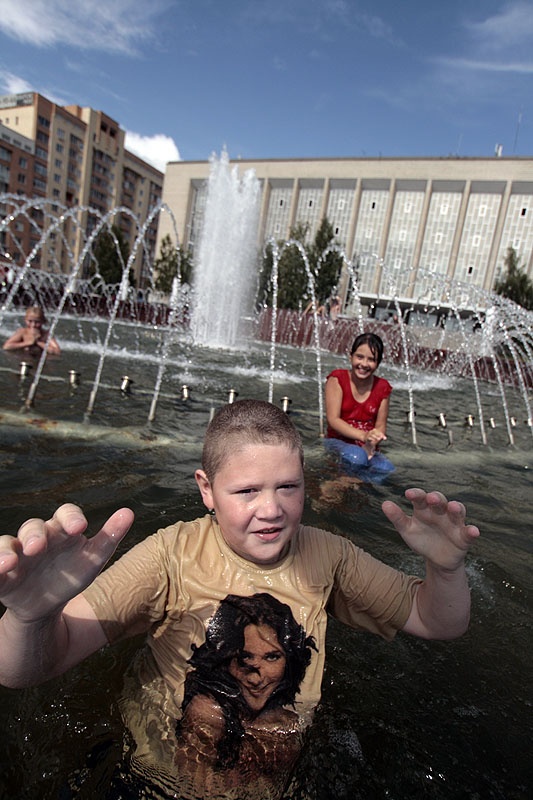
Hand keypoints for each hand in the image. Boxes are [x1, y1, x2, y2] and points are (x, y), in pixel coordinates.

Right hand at [0, 504, 133, 622]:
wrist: (46, 605)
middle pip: (33, 527)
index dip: (71, 517)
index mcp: (62, 530)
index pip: (65, 514)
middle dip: (35, 535)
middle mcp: (38, 537)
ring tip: (11, 562)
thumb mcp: (93, 559)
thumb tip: (129, 511)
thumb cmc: (71, 575)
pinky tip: (0, 570)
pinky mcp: (1, 571)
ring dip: (8, 551)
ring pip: (8, 543)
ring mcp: (16, 553)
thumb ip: (110, 536)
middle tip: (39, 547)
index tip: (80, 527)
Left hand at [382, 488, 479, 571]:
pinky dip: (472, 531)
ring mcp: (453, 523)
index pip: (421, 498)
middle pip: (440, 501)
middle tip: (432, 498)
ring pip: (457, 512)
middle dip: (437, 499)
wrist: (436, 559)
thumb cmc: (421, 538)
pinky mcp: (464, 537)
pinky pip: (469, 533)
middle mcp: (440, 512)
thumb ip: (397, 517)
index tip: (408, 494)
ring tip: (454, 508)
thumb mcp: (407, 529)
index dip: (416, 495)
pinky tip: (474, 531)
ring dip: (456, 509)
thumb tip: (384, 504)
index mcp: (424, 509)